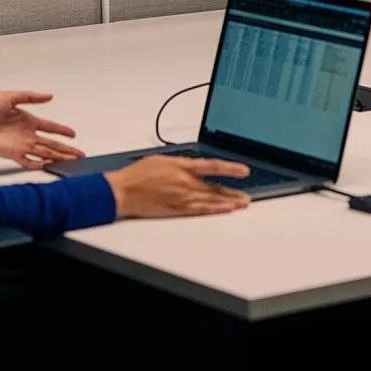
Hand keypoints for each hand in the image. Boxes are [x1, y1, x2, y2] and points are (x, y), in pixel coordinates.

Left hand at [0, 90, 84, 169]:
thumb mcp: (10, 96)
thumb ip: (31, 97)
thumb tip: (49, 96)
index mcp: (27, 120)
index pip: (50, 127)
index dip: (63, 130)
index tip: (73, 134)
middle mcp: (26, 134)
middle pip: (52, 143)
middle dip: (66, 149)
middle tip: (79, 154)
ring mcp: (20, 145)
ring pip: (45, 153)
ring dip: (58, 157)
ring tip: (71, 160)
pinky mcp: (12, 154)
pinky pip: (29, 161)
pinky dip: (39, 164)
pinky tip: (49, 165)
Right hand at [107, 154, 251, 217]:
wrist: (123, 191)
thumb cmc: (137, 175)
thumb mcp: (161, 159)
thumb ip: (180, 162)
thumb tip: (192, 165)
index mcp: (182, 167)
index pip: (213, 166)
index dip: (230, 169)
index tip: (244, 171)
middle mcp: (185, 183)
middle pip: (215, 188)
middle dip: (233, 192)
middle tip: (246, 195)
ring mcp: (182, 198)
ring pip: (211, 200)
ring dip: (228, 203)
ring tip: (241, 204)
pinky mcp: (176, 210)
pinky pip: (200, 211)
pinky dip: (214, 211)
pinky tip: (224, 211)